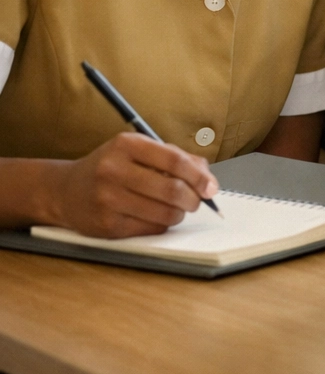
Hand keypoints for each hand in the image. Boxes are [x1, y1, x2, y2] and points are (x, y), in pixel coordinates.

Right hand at [45, 133, 217, 238]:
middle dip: (193, 199)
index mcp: (127, 145)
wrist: (65, 190)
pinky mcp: (106, 225)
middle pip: (172, 190)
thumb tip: (208, 179)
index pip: (175, 161)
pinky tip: (153, 216)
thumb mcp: (139, 150)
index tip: (211, 188)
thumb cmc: (111, 168)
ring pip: (164, 213)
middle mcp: (113, 170)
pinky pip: (150, 228)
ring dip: (179, 214)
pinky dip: (161, 224)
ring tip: (176, 208)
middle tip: (196, 201)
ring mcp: (108, 199)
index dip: (199, 177)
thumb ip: (176, 158)